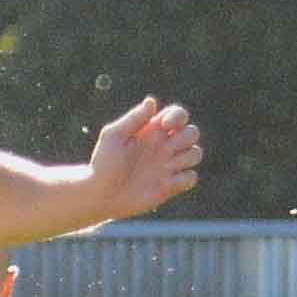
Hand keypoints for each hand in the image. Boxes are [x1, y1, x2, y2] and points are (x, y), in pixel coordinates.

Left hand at [86, 98, 205, 218]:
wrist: (101, 195)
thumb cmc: (103, 163)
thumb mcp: (114, 136)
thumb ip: (134, 119)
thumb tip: (152, 101)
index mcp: (152, 131)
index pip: (178, 115)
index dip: (178, 116)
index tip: (165, 125)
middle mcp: (164, 146)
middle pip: (192, 132)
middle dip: (186, 137)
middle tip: (167, 148)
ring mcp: (168, 166)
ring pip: (195, 153)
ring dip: (186, 157)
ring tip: (166, 165)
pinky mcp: (170, 186)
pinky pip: (191, 177)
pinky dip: (184, 178)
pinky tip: (165, 182)